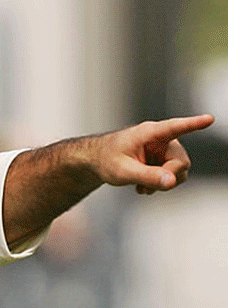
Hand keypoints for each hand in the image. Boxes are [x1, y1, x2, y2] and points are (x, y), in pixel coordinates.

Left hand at [92, 114, 213, 193]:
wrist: (97, 161)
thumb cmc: (106, 160)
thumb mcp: (123, 171)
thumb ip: (147, 176)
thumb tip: (172, 182)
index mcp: (150, 133)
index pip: (175, 127)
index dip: (193, 124)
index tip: (209, 119)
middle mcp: (162, 139)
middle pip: (181, 162)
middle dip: (166, 178)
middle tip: (146, 188)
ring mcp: (164, 149)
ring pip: (179, 171)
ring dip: (163, 183)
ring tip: (141, 187)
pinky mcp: (163, 159)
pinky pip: (172, 176)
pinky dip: (160, 184)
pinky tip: (143, 187)